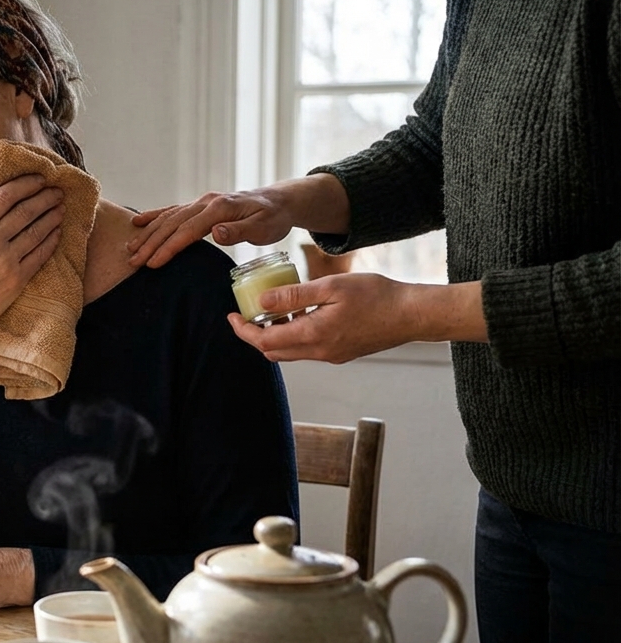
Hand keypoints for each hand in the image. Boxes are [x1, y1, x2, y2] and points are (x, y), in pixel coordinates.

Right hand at [0, 174, 64, 337]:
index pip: (4, 196)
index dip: (25, 184)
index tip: (38, 179)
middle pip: (25, 210)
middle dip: (44, 198)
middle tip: (56, 191)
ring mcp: (5, 260)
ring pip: (36, 230)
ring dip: (52, 217)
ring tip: (60, 209)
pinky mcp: (17, 279)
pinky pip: (40, 254)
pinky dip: (51, 240)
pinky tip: (56, 233)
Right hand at [126, 189, 294, 268]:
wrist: (280, 201)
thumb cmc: (273, 217)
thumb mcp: (264, 227)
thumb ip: (239, 230)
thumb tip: (215, 233)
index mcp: (220, 207)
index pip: (188, 230)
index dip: (168, 247)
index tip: (152, 263)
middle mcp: (207, 201)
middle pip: (172, 223)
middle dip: (150, 243)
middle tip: (133, 261)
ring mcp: (201, 201)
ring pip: (169, 216)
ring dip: (148, 232)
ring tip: (130, 248)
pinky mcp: (200, 205)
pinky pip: (173, 210)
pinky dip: (154, 216)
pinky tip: (138, 222)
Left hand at [227, 273, 454, 362]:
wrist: (412, 314)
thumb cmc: (376, 295)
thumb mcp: (330, 287)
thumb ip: (294, 296)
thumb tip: (262, 301)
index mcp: (313, 336)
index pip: (263, 341)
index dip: (242, 331)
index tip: (231, 316)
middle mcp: (319, 352)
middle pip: (272, 352)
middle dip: (254, 335)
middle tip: (246, 314)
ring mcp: (331, 356)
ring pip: (290, 352)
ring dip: (275, 336)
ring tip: (272, 310)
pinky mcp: (341, 353)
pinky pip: (307, 350)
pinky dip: (294, 335)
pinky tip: (299, 314)